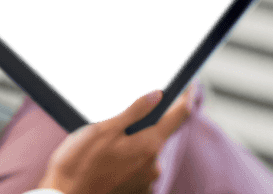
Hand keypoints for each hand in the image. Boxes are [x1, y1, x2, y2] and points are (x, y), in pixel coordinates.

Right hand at [37, 86, 194, 193]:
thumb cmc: (80, 163)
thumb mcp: (103, 129)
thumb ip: (134, 111)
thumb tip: (157, 95)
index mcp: (148, 145)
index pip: (179, 117)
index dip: (187, 99)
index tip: (192, 87)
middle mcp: (154, 165)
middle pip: (158, 135)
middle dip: (144, 125)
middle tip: (116, 123)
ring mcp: (147, 181)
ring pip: (145, 153)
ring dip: (132, 145)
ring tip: (103, 148)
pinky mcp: (137, 191)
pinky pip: (138, 169)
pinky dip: (127, 161)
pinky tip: (106, 162)